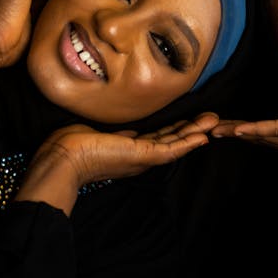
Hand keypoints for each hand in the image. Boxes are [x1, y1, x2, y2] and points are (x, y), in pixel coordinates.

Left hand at [46, 113, 218, 186]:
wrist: (63, 158)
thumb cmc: (72, 145)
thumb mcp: (101, 135)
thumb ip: (119, 134)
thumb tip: (127, 130)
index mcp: (129, 151)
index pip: (158, 138)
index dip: (176, 130)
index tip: (190, 120)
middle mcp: (138, 156)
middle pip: (171, 140)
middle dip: (191, 129)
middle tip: (212, 119)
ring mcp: (141, 157)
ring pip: (175, 144)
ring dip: (195, 133)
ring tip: (214, 122)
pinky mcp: (141, 155)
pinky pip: (170, 149)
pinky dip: (187, 142)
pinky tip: (201, 136)